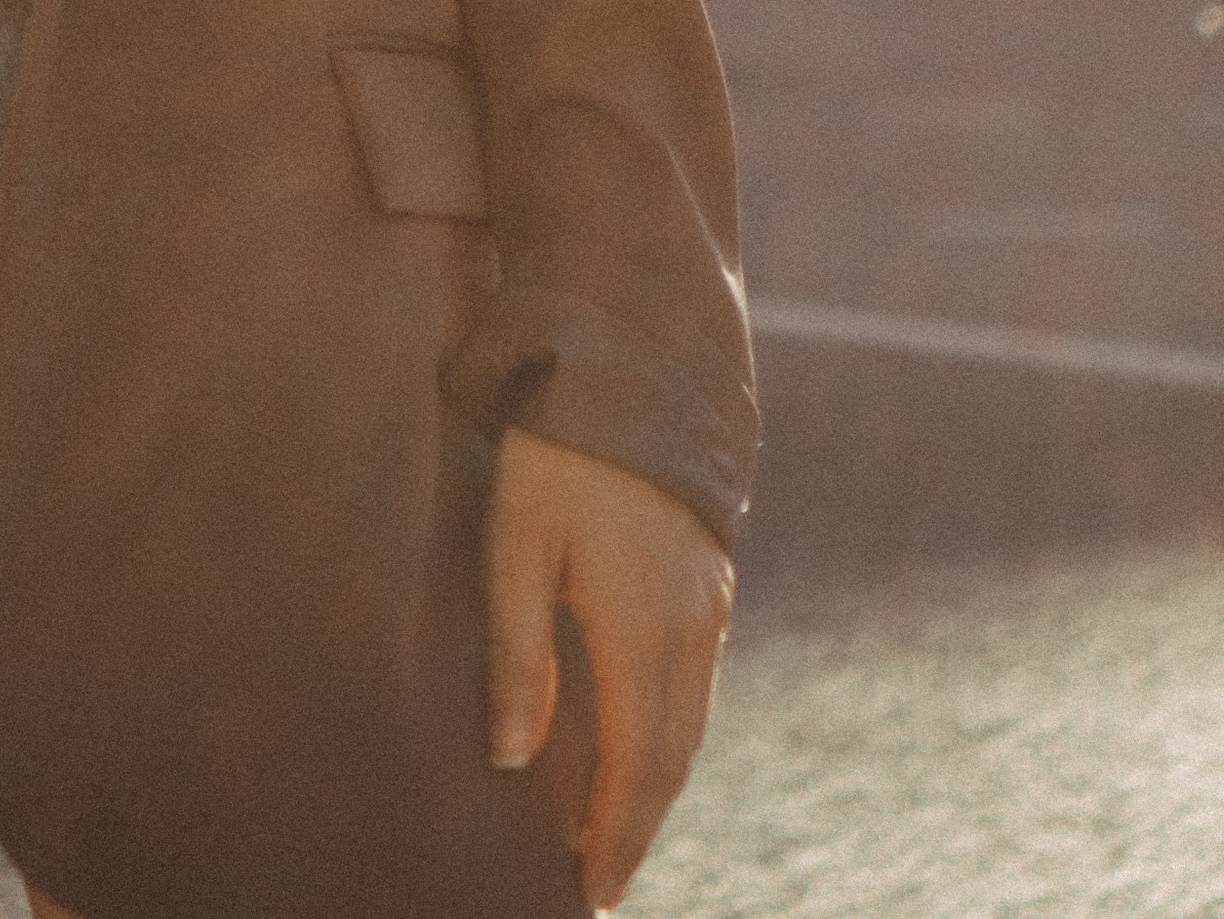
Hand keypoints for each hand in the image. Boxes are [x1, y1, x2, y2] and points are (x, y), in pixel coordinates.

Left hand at [483, 428, 732, 909]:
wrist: (632, 358)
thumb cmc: (557, 447)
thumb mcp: (514, 542)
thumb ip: (514, 653)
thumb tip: (513, 761)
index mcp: (642, 626)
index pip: (637, 766)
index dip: (615, 835)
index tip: (590, 892)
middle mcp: (690, 624)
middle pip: (672, 756)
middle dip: (639, 825)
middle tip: (602, 880)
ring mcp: (709, 597)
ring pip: (691, 720)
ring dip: (657, 782)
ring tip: (617, 828)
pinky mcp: (709, 574)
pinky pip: (698, 679)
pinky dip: (672, 729)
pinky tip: (644, 741)